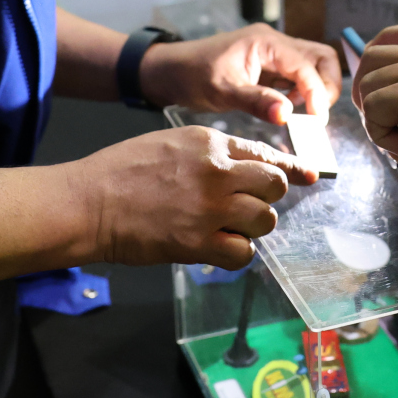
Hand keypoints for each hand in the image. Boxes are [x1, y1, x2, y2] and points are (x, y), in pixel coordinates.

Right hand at [70, 125, 316, 268]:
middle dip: (267, 197)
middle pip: (274, 185)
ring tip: (225, 229)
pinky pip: (243, 253)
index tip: (307, 176)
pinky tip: (217, 248)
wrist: (89, 202)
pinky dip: (235, 254)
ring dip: (251, 227)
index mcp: (209, 143)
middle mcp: (217, 172)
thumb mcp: (170, 144)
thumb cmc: (120, 172)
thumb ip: (210, 153)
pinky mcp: (199, 242)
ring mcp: (210, 208)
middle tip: (247, 207)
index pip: (265, 153)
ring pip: (265, 220)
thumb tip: (243, 167)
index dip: (290, 168)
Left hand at [141, 23, 340, 123]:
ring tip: (303, 114)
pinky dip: (302, 92)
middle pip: (320, 57)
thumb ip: (256, 101)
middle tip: (318, 115)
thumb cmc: (192, 76)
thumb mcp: (222, 91)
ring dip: (315, 89)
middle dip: (326, 86)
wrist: (171, 71)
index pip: (306, 64)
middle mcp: (274, 43)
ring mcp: (273, 54)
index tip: (317, 119)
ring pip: (312, 65)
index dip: (317, 92)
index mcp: (266, 42)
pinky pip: (297, 75)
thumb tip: (286, 114)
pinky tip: (287, 108)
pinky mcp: (269, 66)